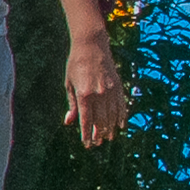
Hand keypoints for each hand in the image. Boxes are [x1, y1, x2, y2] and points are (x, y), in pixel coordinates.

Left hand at [63, 31, 128, 146]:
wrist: (91, 46)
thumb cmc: (76, 65)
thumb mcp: (69, 84)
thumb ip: (71, 105)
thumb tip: (68, 122)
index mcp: (84, 94)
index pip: (86, 121)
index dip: (86, 134)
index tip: (86, 144)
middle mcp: (99, 94)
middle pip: (100, 121)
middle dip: (98, 134)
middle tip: (97, 143)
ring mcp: (110, 90)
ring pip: (112, 115)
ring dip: (110, 128)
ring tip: (108, 138)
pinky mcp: (118, 86)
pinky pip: (121, 105)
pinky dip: (121, 117)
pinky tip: (120, 126)